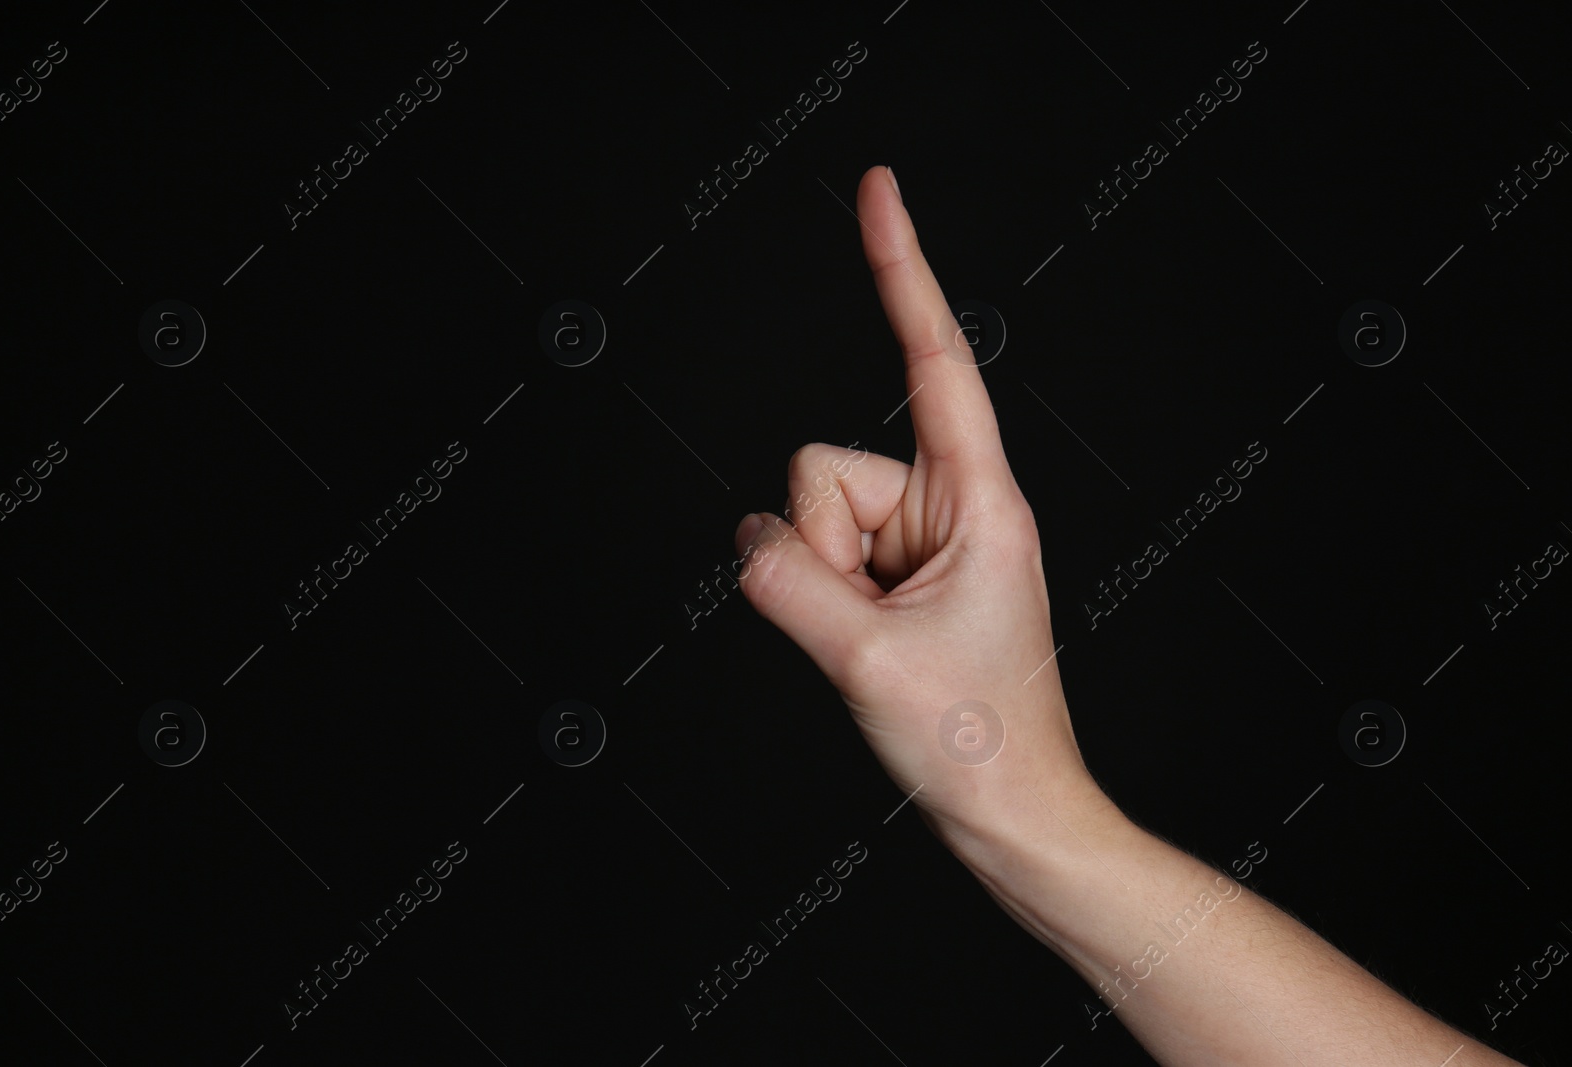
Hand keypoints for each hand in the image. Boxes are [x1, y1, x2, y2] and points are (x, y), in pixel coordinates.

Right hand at [734, 165, 1100, 837]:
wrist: (1010, 813)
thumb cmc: (981, 743)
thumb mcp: (868, 660)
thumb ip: (784, 581)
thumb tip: (746, 543)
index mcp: (980, 500)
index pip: (931, 358)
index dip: (901, 268)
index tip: (879, 190)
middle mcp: (951, 505)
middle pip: (825, 468)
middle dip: (821, 547)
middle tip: (870, 624)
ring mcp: (920, 542)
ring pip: (810, 516)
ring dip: (821, 584)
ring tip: (878, 645)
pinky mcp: (895, 575)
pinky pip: (814, 554)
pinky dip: (821, 599)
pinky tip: (870, 647)